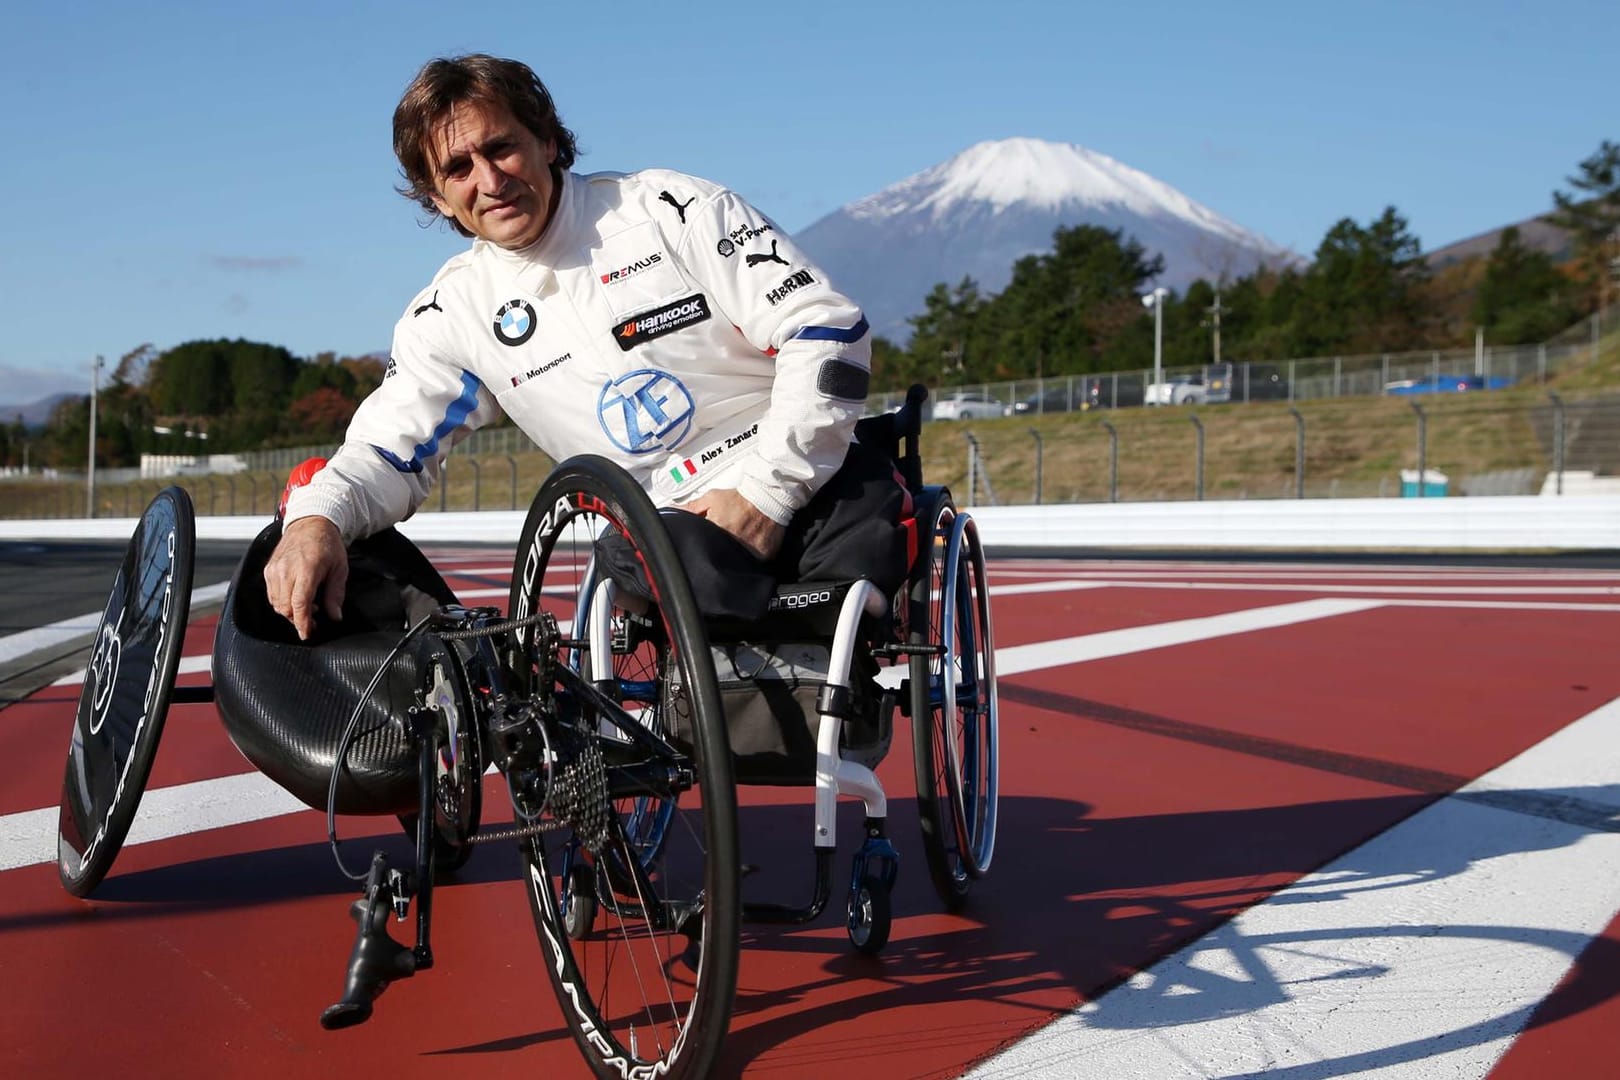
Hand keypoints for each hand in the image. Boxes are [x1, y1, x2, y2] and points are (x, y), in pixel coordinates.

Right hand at [264, 516, 347, 640]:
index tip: (307, 634)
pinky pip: (271, 594)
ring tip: (308, 607)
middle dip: (298, 620)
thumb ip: (335, 594)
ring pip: (276, 603)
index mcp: (306, 569)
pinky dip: (282, 602)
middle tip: (314, 621)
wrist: (310, 523)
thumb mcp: (340, 569)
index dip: (302, 623)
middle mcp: (286, 570)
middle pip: (285, 607)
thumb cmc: (328, 545)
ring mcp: (274, 569)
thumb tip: (335, 616)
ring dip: (290, 611)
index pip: (299, 603)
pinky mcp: (268, 569)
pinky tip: (296, 598)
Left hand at [680, 488, 784, 561]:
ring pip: (737, 562)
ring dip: (734, 556)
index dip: (704, 547)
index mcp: (718, 530)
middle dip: (718, 552)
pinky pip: (755, 562)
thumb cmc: (740, 497)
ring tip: (739, 543)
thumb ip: (691, 508)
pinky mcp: (764, 555)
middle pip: (719, 557)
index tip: (706, 546)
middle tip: (724, 542)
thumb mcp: (711, 498)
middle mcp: (733, 542)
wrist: (768, 494)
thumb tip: (672, 513)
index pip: (704, 547)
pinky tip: (751, 546)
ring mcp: (750, 551)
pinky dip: (752, 557)